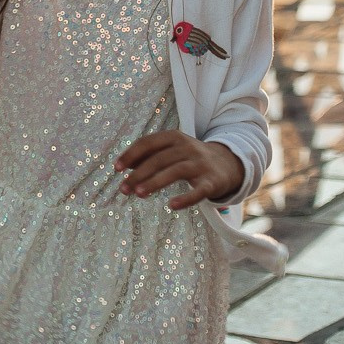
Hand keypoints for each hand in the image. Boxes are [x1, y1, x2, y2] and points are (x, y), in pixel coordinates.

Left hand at [114, 133, 244, 209]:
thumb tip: (123, 165)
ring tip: (138, 194)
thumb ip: (149, 155)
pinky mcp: (212, 182)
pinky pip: (198, 191)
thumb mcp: (171, 150)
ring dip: (155, 182)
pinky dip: (185, 198)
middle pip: (159, 159)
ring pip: (175, 171)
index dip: (131, 154)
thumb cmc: (190, 158)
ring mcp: (200, 164)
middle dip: (139, 173)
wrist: (227, 164)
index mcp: (173, 137)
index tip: (116, 168)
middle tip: (123, 188)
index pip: (148, 143)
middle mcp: (186, 147)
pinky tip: (171, 206)